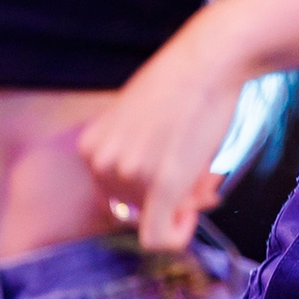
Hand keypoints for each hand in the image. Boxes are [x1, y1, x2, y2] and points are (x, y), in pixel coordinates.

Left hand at [78, 16, 246, 251]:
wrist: (209, 60)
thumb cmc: (181, 80)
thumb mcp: (136, 115)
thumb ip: (132, 152)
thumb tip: (156, 195)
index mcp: (90, 147)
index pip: (114, 192)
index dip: (146, 189)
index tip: (174, 172)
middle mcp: (103, 163)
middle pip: (135, 208)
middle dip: (169, 197)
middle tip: (201, 175)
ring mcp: (132, 176)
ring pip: (156, 217)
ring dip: (185, 203)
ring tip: (208, 173)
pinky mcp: (163, 186)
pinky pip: (160, 238)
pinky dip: (177, 238)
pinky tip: (192, 216)